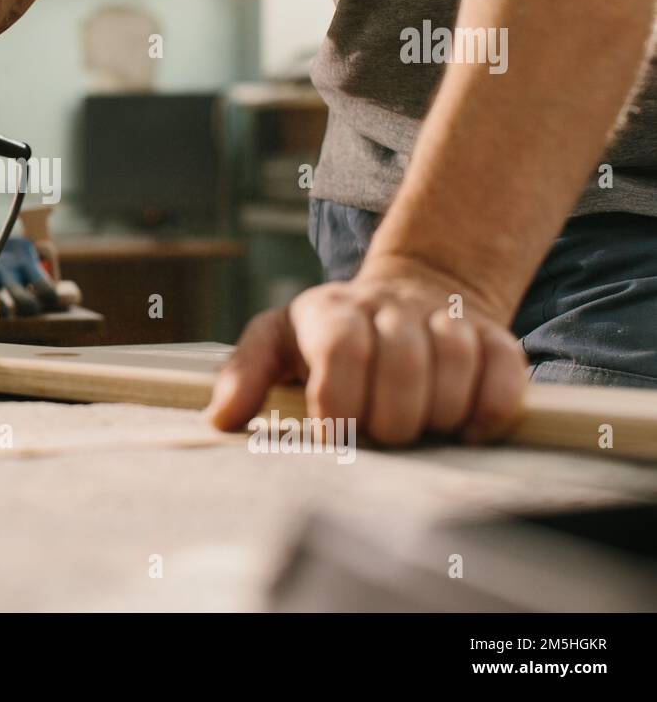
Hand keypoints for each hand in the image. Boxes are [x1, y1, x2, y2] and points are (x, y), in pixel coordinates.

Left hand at [205, 257, 528, 444]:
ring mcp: (445, 320)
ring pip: (454, 366)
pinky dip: (489, 407)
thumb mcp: (276, 340)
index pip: (342, 350)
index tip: (336, 435)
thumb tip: (222, 417)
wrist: (405, 293)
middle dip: (388, 419)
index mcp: (332, 310)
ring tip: (417, 429)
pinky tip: (466, 427)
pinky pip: (506, 372)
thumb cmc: (328, 334)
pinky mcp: (493, 337)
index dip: (340, 402)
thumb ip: (245, 373)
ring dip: (435, 414)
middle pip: (401, 365)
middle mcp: (390, 308)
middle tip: (378, 434)